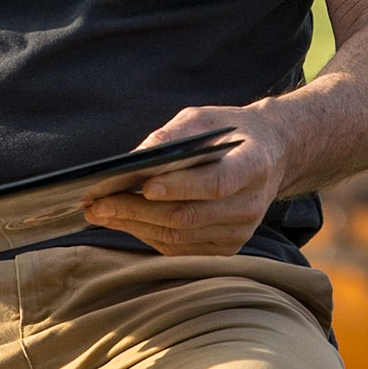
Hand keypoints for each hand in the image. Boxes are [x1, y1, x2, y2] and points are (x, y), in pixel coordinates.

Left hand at [82, 103, 290, 256]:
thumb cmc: (228, 132)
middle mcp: (252, 204)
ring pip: (179, 237)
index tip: (143, 185)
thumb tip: (133, 161)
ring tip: (100, 212)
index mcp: (254, 164)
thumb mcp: (204, 119)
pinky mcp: (227, 248)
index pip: (217, 183)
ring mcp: (241, 231)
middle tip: (98, 203)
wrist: (270, 154)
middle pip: (188, 216)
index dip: (181, 186)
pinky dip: (148, 235)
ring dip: (134, 226)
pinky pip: (180, 249)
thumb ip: (173, 135)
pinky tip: (124, 221)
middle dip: (137, 210)